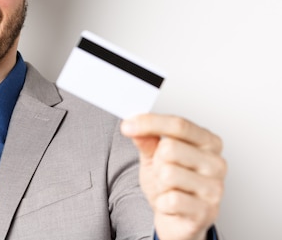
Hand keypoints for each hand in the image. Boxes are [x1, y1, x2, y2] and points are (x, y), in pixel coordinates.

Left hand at [121, 114, 225, 239]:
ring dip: (159, 183)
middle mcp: (217, 163)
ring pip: (168, 174)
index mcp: (208, 142)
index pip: (179, 124)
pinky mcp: (206, 211)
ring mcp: (214, 188)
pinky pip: (170, 200)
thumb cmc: (169, 184)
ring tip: (168, 189)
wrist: (177, 220)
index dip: (150, 123)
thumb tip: (134, 127)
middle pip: (170, 148)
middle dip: (156, 161)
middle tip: (161, 172)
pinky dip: (162, 202)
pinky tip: (171, 204)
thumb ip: (147, 140)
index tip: (126, 126)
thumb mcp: (154, 156)